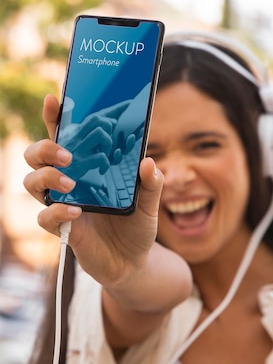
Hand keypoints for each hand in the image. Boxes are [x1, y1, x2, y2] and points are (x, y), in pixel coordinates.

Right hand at [23, 95, 167, 288]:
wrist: (133, 263)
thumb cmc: (137, 227)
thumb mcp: (150, 204)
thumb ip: (151, 183)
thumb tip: (148, 162)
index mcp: (87, 167)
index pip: (64, 137)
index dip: (56, 117)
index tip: (55, 99)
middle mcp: (68, 182)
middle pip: (36, 155)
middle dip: (44, 148)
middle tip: (67, 155)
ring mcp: (61, 205)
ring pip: (31, 183)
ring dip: (47, 177)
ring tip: (71, 183)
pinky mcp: (62, 229)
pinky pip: (45, 218)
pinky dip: (56, 212)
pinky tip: (75, 212)